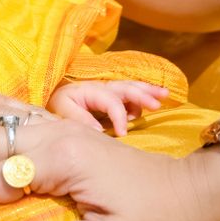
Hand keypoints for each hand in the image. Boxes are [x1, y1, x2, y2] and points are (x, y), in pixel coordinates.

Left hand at [46, 79, 168, 135]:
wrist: (54, 99)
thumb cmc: (58, 104)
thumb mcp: (61, 109)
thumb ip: (78, 118)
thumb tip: (99, 131)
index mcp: (89, 89)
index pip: (110, 101)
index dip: (119, 116)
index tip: (123, 133)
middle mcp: (102, 86)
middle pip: (126, 87)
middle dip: (143, 94)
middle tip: (157, 104)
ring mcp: (109, 90)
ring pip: (132, 87)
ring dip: (148, 91)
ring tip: (165, 95)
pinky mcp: (114, 96)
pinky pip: (131, 95)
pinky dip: (144, 97)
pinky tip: (152, 104)